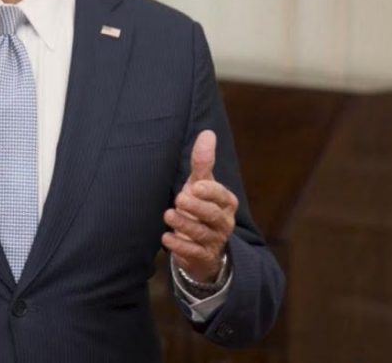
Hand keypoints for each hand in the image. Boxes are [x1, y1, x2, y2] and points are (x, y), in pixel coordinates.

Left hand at [162, 130, 237, 282]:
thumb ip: (203, 162)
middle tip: (179, 198)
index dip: (210, 191)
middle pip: (212, 215)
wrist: (203, 246)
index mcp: (226, 202)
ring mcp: (214, 241)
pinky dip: (179, 246)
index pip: (221, 196)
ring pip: (202, 234)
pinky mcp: (202, 257)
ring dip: (184, 224)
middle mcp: (223, 222)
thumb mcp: (201, 184)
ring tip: (168, 215)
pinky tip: (166, 238)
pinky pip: (193, 253)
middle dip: (196, 207)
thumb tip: (208, 133)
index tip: (195, 186)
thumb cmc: (201, 207)